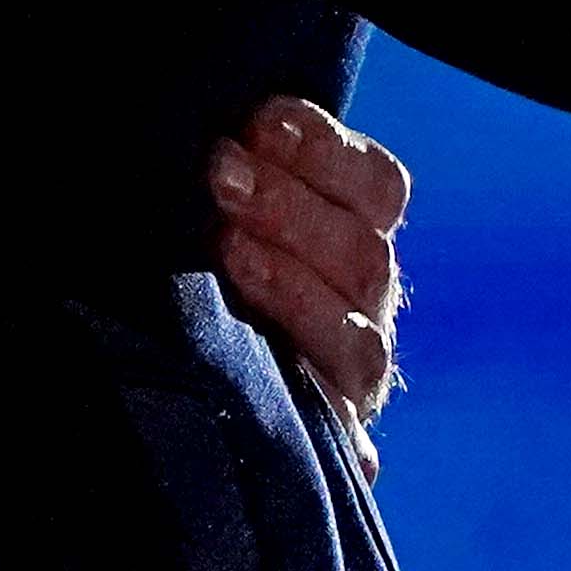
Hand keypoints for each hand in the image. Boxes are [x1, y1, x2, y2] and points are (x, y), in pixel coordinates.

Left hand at [208, 96, 409, 456]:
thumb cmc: (198, 272)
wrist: (193, 400)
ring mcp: (354, 382)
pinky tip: (272, 370)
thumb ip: (237, 174)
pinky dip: (318, 411)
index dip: (328, 150)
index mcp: (354, 237)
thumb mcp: (222, 217)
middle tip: (220, 174)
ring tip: (229, 250)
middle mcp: (366, 310)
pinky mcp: (338, 449)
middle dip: (290, 208)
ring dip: (293, 284)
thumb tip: (222, 130)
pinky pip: (345, 435)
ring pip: (361, 341)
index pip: (378, 188)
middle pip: (365, 257)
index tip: (262, 121)